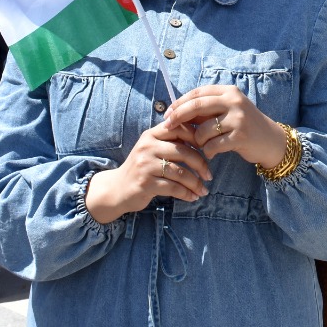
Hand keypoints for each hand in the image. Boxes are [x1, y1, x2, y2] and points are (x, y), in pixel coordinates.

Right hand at [84, 118, 211, 221]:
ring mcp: (145, 165)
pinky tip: (192, 197)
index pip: (180, 129)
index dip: (198, 139)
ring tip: (203, 190)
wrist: (117, 188)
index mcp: (152, 134)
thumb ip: (171, 141)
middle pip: (184, 152)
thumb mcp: (153, 148)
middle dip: (201, 164)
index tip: (208, 150)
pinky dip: (186, 193)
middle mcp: (147, 146)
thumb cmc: (142, 167)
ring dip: (196, 183)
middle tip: (209, 175)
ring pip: (180, 172)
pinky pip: (173, 188)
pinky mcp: (145, 183)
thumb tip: (203, 139)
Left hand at [165, 84, 283, 169]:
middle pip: (196, 107)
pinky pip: (212, 146)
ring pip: (203, 130)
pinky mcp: (240, 136)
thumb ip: (207, 109)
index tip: (167, 114)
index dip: (179, 103)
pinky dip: (208, 152)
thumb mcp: (228, 110)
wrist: (270, 140)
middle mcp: (234, 101)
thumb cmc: (243, 125)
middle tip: (167, 127)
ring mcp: (238, 118)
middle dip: (178, 118)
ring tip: (204, 145)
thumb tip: (175, 112)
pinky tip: (212, 153)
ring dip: (198, 141)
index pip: (197, 93)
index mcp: (228, 91)